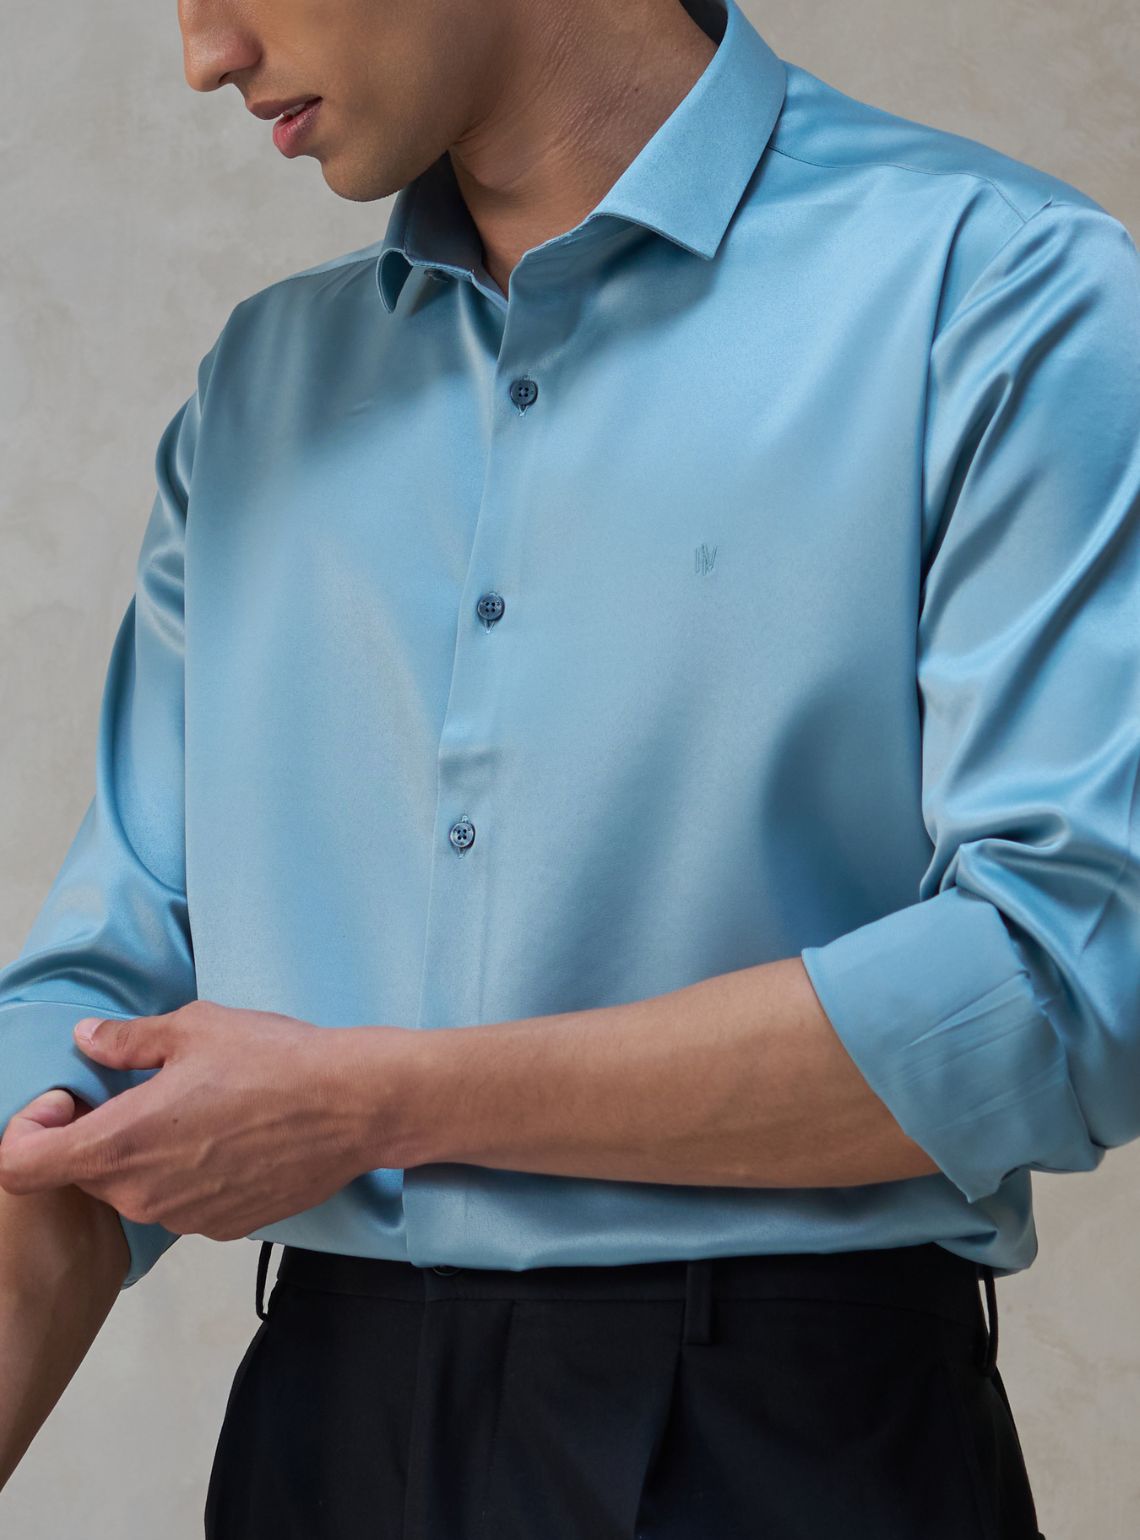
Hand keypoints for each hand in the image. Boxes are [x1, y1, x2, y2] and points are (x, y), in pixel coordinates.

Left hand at [0, 1001, 397, 1241]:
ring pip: (132, 1189)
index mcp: (122, 1143)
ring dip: (142, 1155)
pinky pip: (178, 1203)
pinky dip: (185, 1174)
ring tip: (192, 1111)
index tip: (70, 1098)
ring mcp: (183, 1218)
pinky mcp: (221, 1228)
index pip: (20, 1166)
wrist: (353, 1106)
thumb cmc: (276, 1062)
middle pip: (79, 1175)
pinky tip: (227, 1137)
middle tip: (137, 1090)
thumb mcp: (194, 1028)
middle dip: (92, 1134)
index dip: (30, 1129)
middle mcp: (143, 1194)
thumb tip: (89, 1041)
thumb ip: (128, 1040)